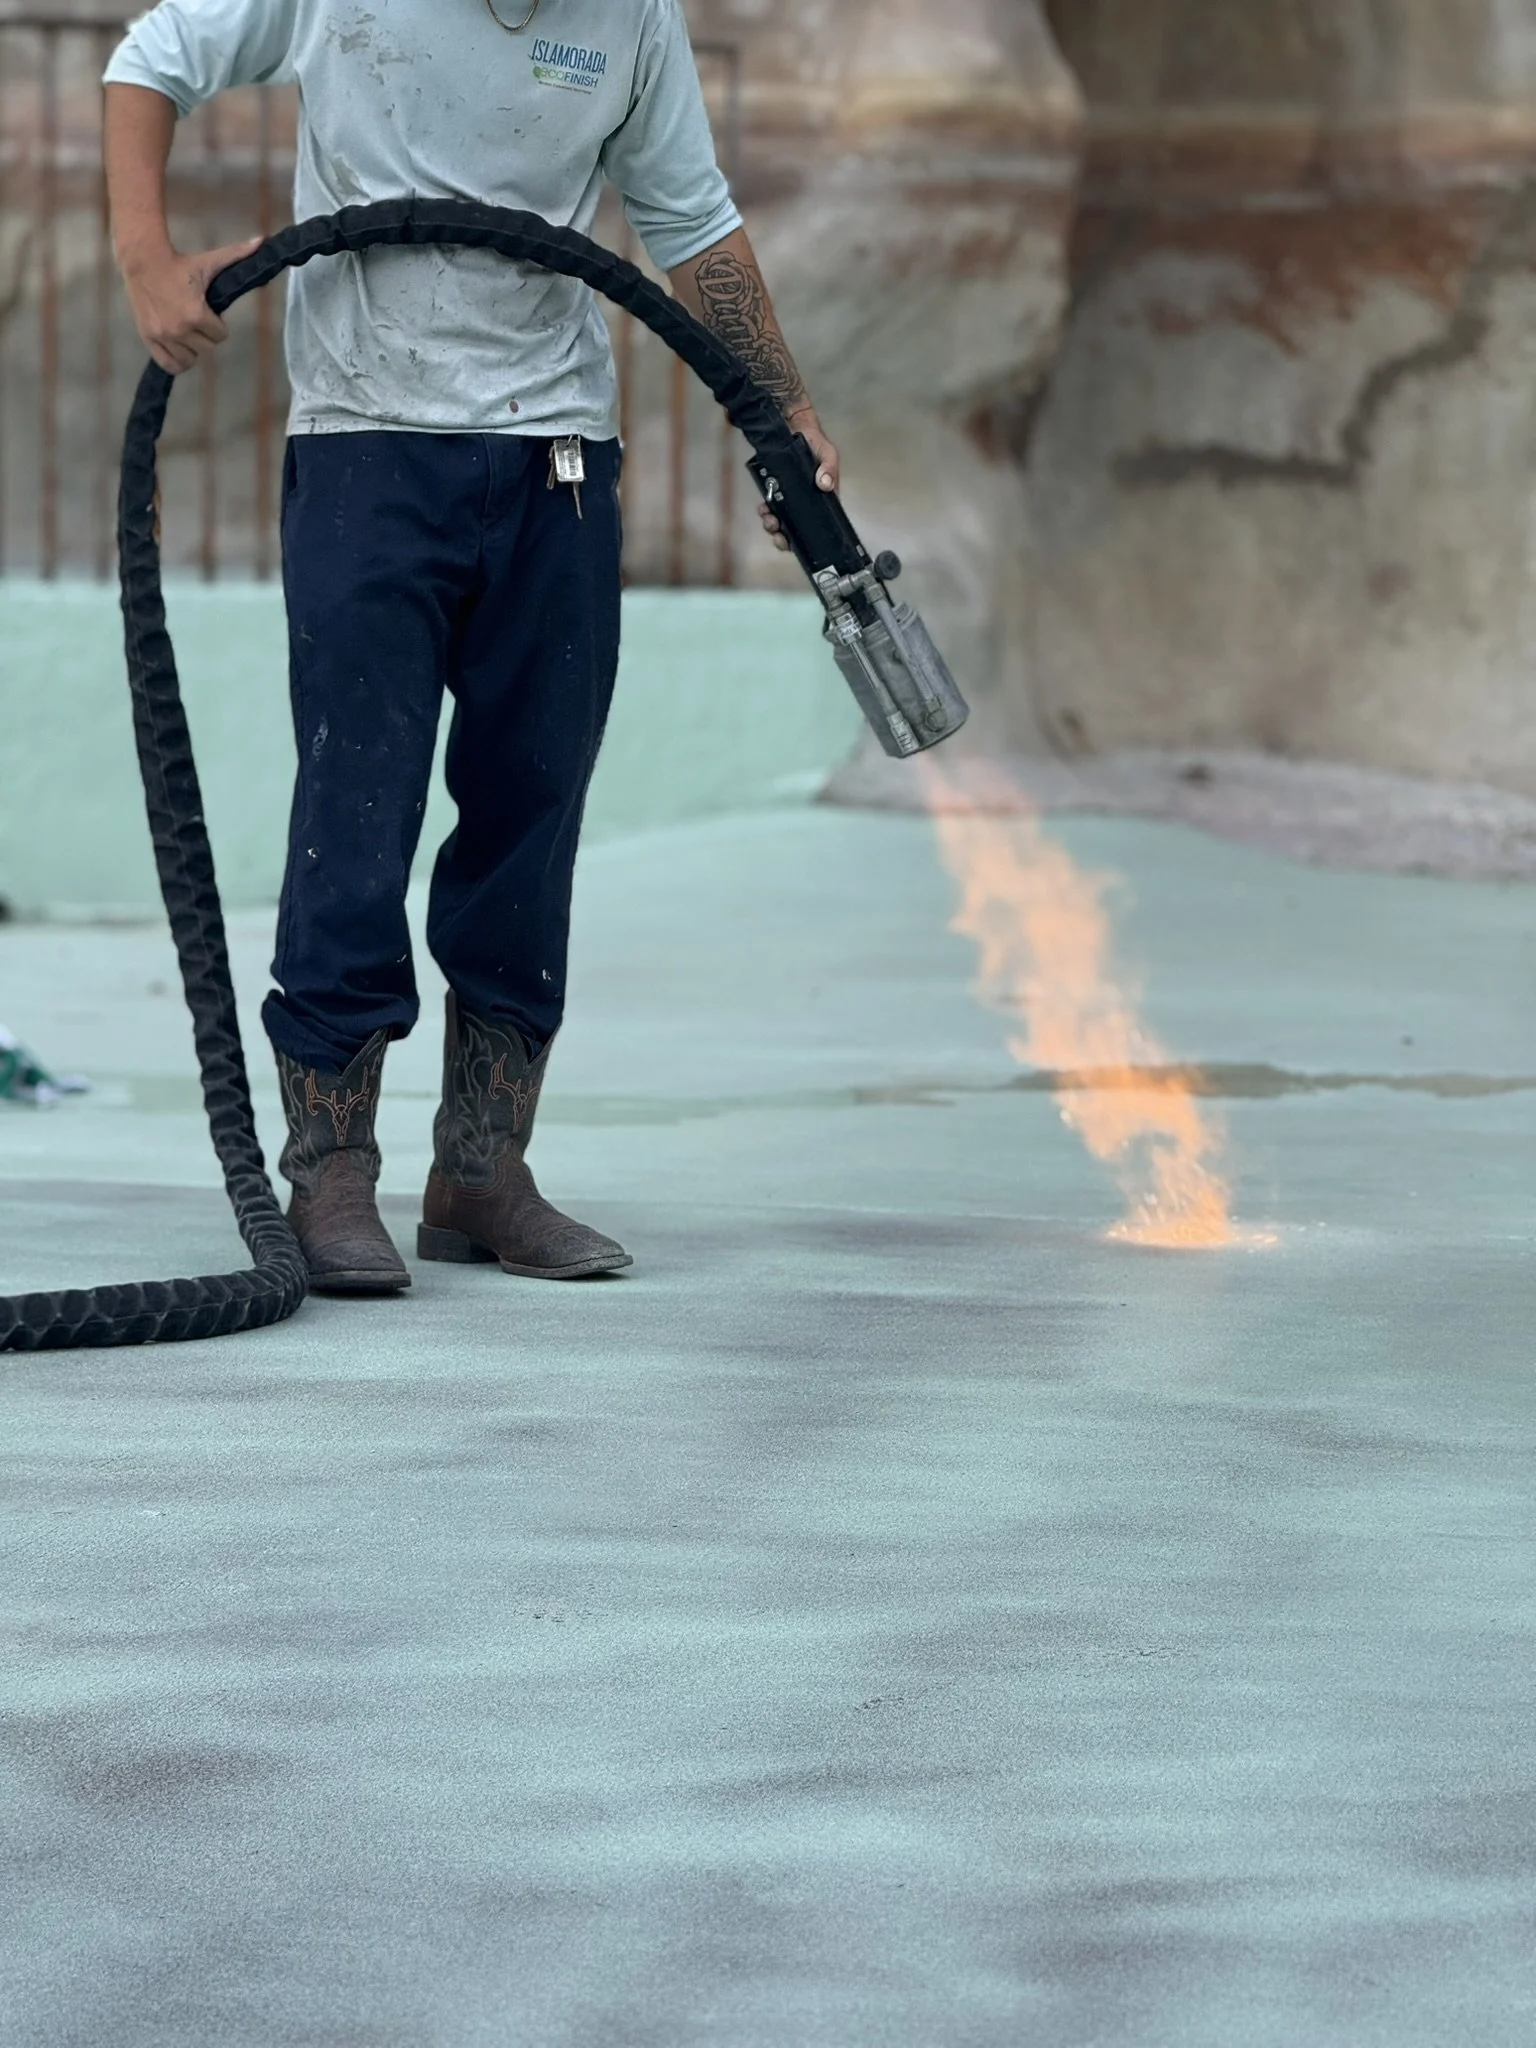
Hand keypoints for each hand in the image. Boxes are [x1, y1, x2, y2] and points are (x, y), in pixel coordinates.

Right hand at [119, 234, 262, 373]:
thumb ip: (236, 255)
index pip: (220, 336)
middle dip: (206, 336)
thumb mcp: (210, 261)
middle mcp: (179, 329)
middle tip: (198, 322)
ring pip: (189, 359)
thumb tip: (262, 241)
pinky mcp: (148, 338)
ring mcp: (163, 335)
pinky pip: (168, 364)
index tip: (210, 315)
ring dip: (192, 350)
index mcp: (196, 314)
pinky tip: (179, 349)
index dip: (218, 326)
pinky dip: (176, 362)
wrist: (143, 261)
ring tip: (188, 334)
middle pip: (207, 348)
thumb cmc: (180, 263)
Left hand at [758, 410, 840, 553]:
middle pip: (795, 530)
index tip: (794, 543)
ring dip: (772, 524)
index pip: (817, 526)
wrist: (795, 427)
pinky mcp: (777, 490)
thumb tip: (825, 485)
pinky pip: (771, 506)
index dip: (805, 539)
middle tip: (777, 530)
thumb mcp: (828, 454)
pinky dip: (766, 509)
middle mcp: (806, 503)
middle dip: (783, 536)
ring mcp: (791, 498)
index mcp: (822, 500)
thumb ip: (829, 468)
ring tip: (767, 516)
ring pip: (781, 521)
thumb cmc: (816, 442)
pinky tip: (763, 507)